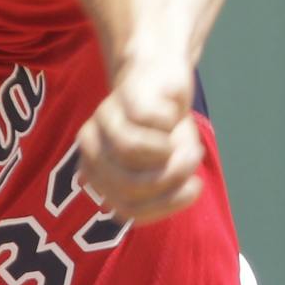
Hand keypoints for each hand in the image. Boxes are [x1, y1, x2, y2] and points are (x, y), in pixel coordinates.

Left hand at [76, 55, 204, 224]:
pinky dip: (170, 124)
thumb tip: (165, 180)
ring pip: (128, 151)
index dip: (165, 205)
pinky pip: (148, 122)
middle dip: (168, 181)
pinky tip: (174, 115)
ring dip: (167, 153)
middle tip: (193, 167)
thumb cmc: (164, 128)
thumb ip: (166, 183)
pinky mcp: (123, 96)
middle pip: (127, 185)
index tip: (193, 190)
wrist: (163, 76)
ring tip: (182, 142)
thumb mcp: (172, 165)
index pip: (126, 208)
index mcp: (96, 171)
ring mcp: (104, 118)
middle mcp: (92, 144)